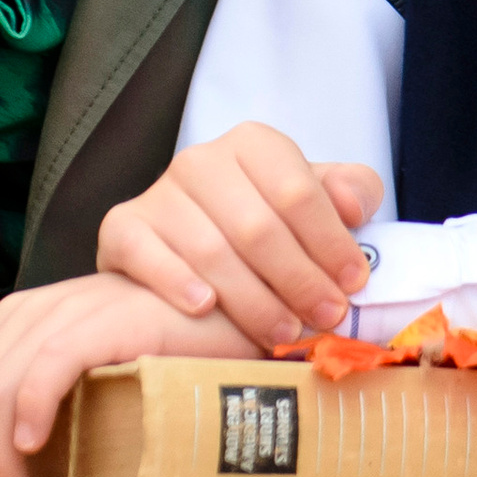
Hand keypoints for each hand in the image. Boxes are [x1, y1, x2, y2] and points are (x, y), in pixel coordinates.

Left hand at [0, 274, 251, 476]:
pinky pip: (46, 367)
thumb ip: (12, 361)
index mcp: (13, 322)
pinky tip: (35, 447)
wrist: (225, 319)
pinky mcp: (104, 320)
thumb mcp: (75, 355)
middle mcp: (29, 312)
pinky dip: (30, 410)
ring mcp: (65, 312)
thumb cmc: (152, 351)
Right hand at [97, 121, 384, 346]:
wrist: (185, 248)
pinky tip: (204, 308)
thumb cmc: (264, 225)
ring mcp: (159, 192)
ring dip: (252, 298)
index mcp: (253, 145)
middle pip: (256, 226)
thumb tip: (354, 207)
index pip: (297, 191)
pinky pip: (146, 254)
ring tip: (282, 332)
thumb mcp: (314, 200)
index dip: (329, 242)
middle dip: (298, 278)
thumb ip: (349, 191)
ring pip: (210, 250)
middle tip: (324, 318)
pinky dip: (176, 282)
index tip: (353, 283)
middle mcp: (202, 160)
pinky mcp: (122, 227)